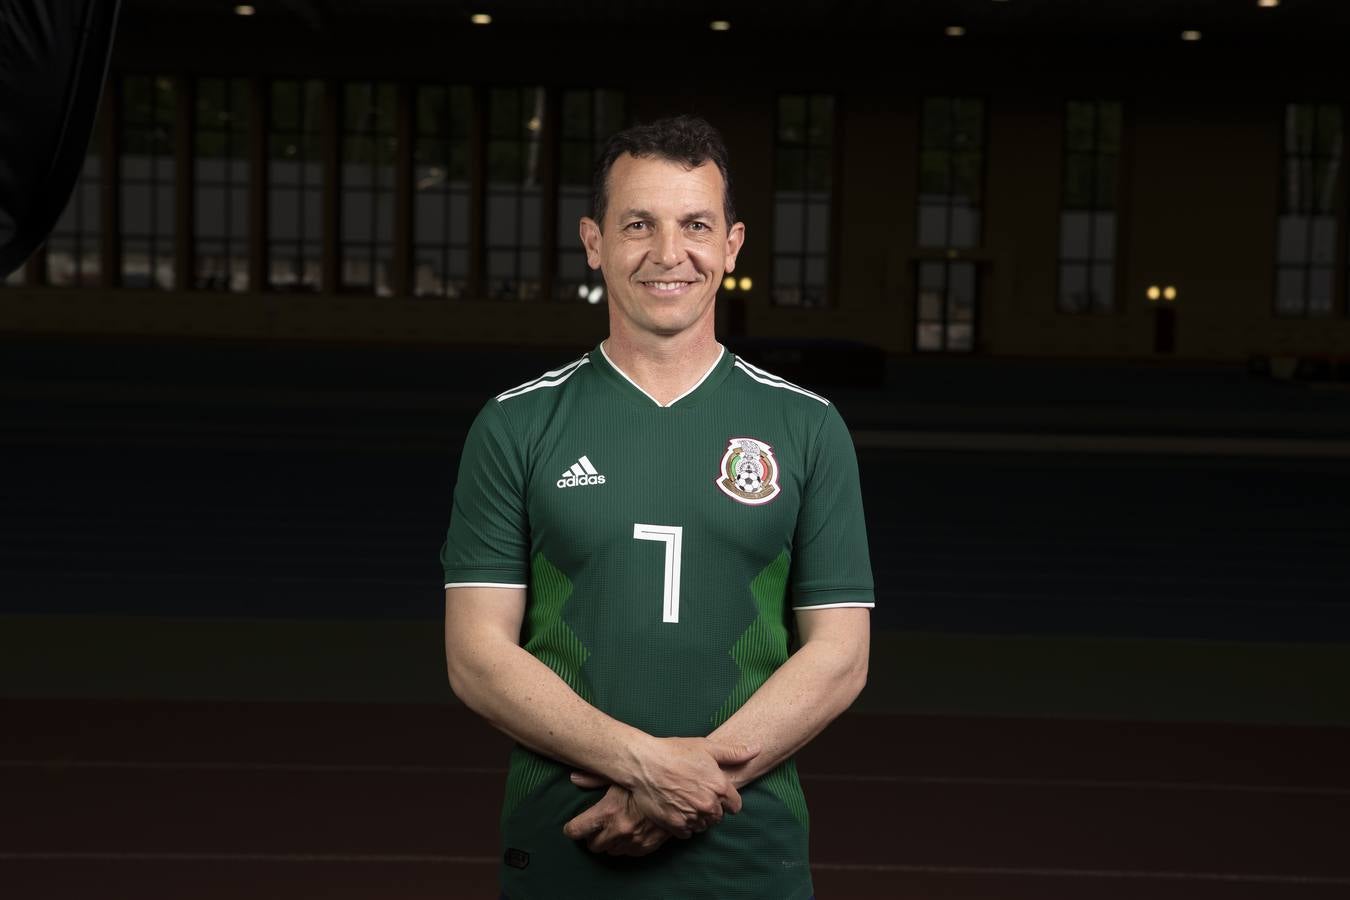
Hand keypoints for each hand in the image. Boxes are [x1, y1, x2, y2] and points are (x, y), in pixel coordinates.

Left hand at [562, 785, 673, 855]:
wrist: (680, 791)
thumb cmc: (648, 779)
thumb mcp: (621, 775)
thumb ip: (594, 778)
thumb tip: (573, 778)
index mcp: (608, 811)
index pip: (577, 830)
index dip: (571, 829)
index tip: (572, 827)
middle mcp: (618, 830)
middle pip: (592, 846)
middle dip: (591, 837)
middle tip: (595, 827)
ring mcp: (633, 841)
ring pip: (610, 851)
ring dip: (608, 842)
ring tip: (613, 829)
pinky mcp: (646, 847)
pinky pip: (627, 853)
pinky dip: (625, 846)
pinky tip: (628, 834)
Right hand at [625, 737, 758, 833]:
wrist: (644, 763)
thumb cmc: (674, 752)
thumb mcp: (706, 747)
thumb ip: (734, 752)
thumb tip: (757, 749)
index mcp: (719, 787)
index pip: (735, 806)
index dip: (727, 799)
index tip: (716, 793)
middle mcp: (708, 804)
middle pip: (719, 817)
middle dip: (712, 808)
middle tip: (697, 794)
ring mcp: (691, 816)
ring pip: (703, 825)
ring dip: (698, 817)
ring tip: (686, 801)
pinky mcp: (675, 825)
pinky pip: (687, 833)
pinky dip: (684, 825)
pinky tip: (676, 810)